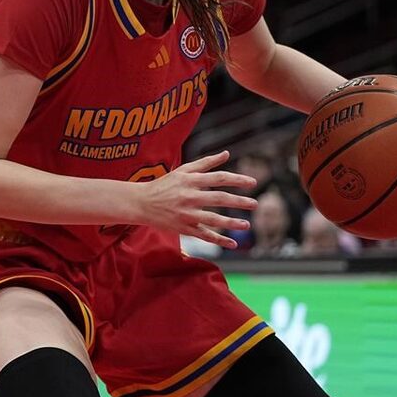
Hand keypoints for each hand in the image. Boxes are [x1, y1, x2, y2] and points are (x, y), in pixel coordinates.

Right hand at [136, 150, 257, 249]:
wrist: (141, 203)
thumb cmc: (164, 184)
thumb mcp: (182, 170)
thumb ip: (205, 163)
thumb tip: (226, 153)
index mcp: (190, 180)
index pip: (218, 178)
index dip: (237, 180)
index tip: (253, 183)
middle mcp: (189, 196)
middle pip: (219, 198)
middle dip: (238, 201)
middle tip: (255, 204)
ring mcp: (186, 213)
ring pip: (213, 219)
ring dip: (231, 223)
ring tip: (247, 224)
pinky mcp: (183, 228)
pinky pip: (204, 235)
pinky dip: (219, 240)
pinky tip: (233, 243)